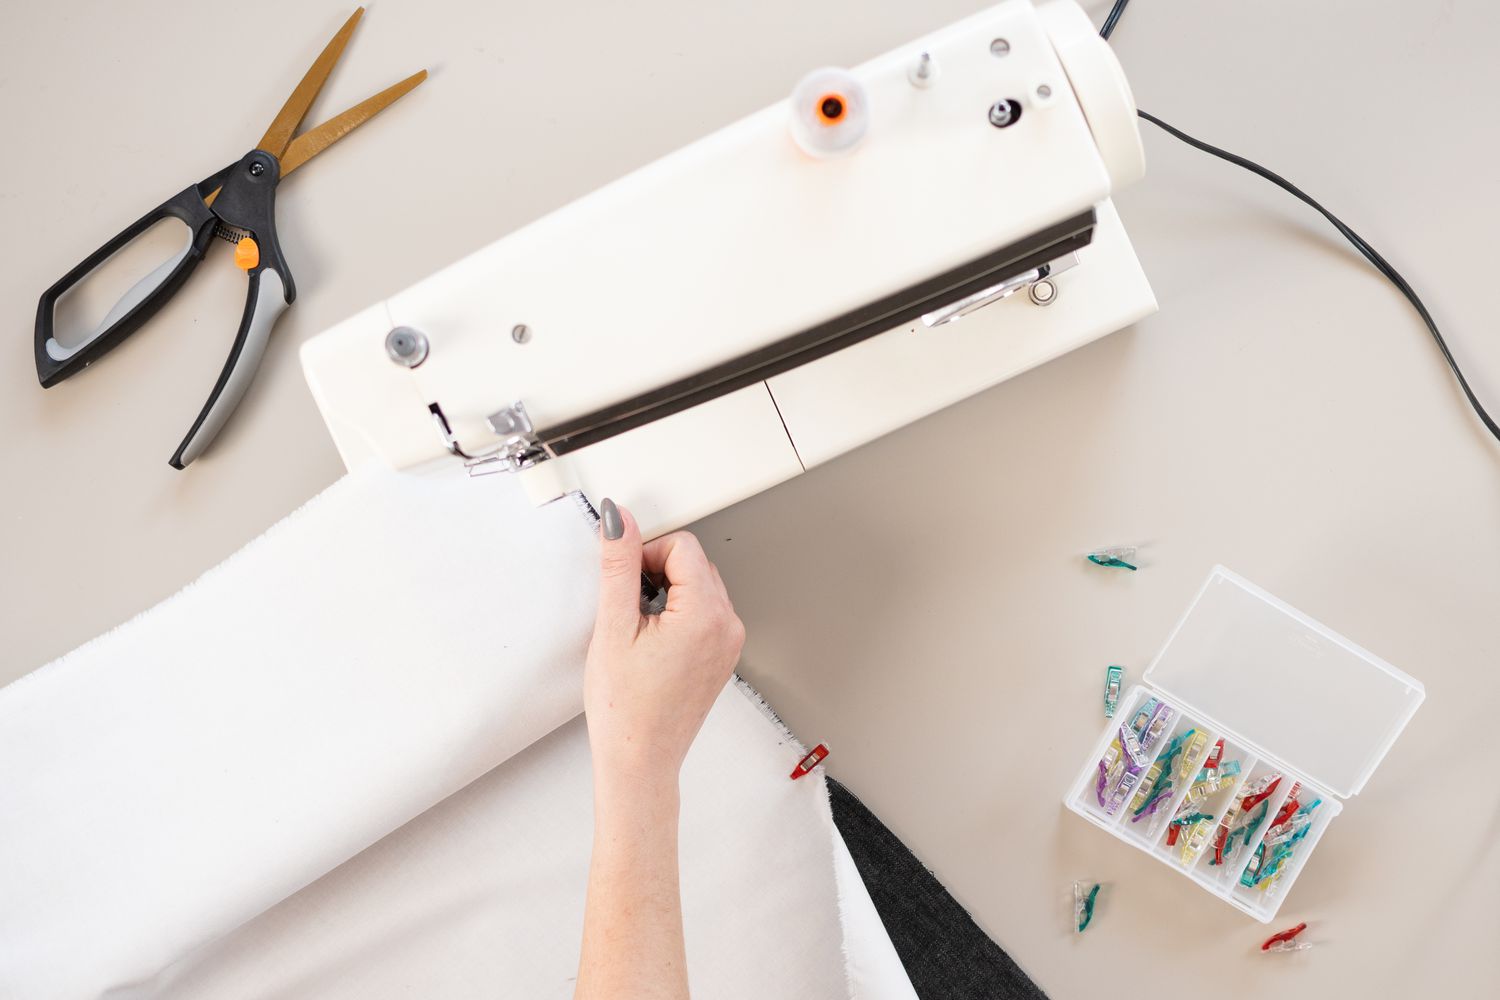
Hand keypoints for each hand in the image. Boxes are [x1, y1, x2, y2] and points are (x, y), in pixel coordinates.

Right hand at [584, 498, 745, 792]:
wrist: (639, 760)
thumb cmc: (625, 708)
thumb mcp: (612, 626)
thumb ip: (619, 564)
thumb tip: (619, 520)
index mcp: (707, 614)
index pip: (682, 545)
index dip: (645, 555)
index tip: (624, 584)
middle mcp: (728, 625)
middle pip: (693, 563)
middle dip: (656, 574)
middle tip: (627, 612)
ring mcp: (729, 642)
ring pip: (698, 586)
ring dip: (666, 594)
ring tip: (639, 633)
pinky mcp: (722, 655)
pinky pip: (703, 612)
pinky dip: (677, 615)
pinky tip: (652, 645)